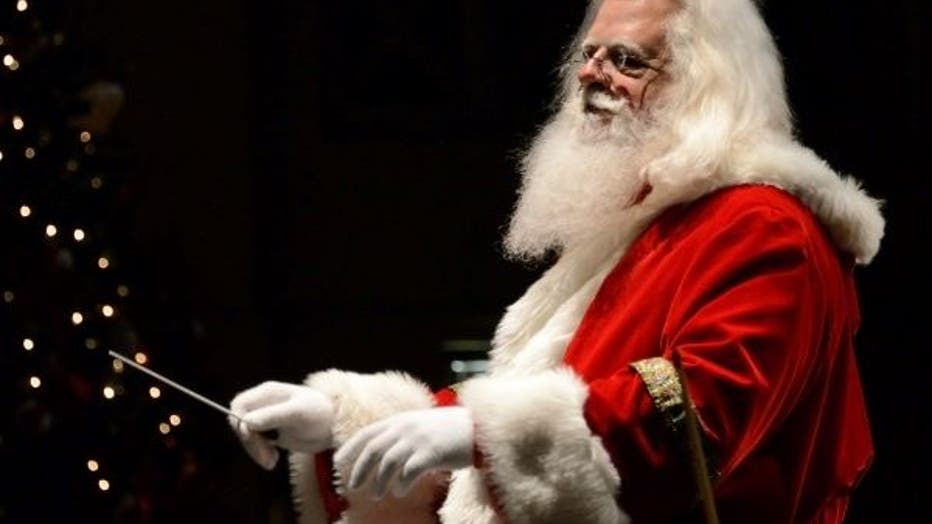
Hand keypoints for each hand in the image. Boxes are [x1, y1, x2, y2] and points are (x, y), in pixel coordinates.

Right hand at [229, 381, 334, 469]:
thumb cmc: (320, 413)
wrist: (334, 427)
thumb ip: (273, 416)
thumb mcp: (298, 413)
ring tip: (271, 462)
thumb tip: (247, 423)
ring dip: (254, 451)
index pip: (240, 404)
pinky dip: (260, 454)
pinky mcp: (270, 432)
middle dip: (250, 441)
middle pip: (240, 421)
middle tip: (266, 456)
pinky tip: (273, 459)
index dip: (240, 421)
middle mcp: (264, 403)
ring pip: (246, 436)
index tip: (252, 437)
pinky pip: (255, 444)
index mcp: (268, 392)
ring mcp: (266, 418)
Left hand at [334, 407, 473, 498]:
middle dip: (360, 469)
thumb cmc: (448, 430)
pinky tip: (399, 492)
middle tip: (352, 486)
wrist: (476, 428)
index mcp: (400, 420)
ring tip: (375, 495)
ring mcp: (418, 439)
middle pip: (373, 449)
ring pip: (388, 463)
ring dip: (379, 481)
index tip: (337, 462)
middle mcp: (405, 427)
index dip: (350, 448)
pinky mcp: (431, 453)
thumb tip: (382, 449)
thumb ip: (401, 432)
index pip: (368, 433)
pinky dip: (401, 483)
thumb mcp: (420, 424)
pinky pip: (409, 471)